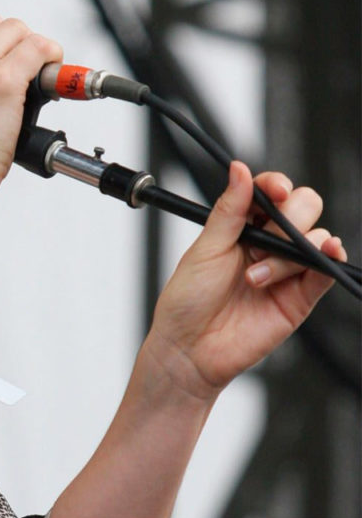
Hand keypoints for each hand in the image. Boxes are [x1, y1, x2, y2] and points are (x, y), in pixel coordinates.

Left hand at [145, 161, 343, 400]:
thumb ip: (229, 210)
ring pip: (315, 237)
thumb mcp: (205, 248)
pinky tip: (325, 253)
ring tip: (254, 278)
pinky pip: (326, 271)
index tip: (274, 189)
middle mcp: (266, 243)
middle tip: (263, 239)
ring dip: (287, 252)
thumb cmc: (188, 299)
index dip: (276, 185)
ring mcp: (285, 269)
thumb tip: (240, 169)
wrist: (190, 348)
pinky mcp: (300, 296)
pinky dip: (330, 258)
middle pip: (302, 208)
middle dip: (289, 216)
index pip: (270, 193)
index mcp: (240, 226)